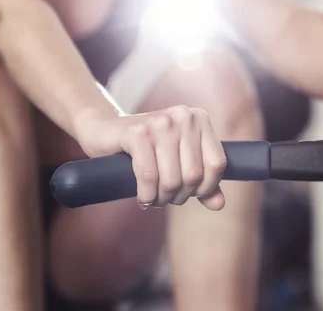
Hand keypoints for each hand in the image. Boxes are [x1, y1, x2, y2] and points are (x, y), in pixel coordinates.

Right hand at [73, 106, 227, 209]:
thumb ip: (201, 180)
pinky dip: (146, 195)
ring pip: (172, 179)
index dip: (205, 188)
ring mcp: (160, 122)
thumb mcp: (177, 160)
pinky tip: (142, 198)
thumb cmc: (145, 148)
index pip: (217, 164)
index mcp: (199, 119)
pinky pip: (149, 176)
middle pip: (193, 175)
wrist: (103, 130)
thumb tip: (219, 204)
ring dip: (161, 198)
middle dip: (179, 196)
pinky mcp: (137, 133)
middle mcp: (183, 117)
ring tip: (153, 198)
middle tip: (165, 198)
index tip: (190, 194)